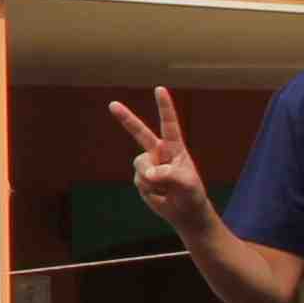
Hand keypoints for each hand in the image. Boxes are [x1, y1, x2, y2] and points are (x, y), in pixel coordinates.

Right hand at [109, 86, 211, 231]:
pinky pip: (138, 180)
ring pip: (140, 165)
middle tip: (112, 104)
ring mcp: (149, 165)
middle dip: (126, 118)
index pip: (169, 124)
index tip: (160, 89)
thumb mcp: (186, 183)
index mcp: (174, 148)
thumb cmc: (191, 194)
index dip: (164, 107)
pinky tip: (159, 194)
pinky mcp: (141, 178)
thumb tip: (147, 172)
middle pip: (140, 133)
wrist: (184, 213)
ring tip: (165, 189)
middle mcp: (159, 153)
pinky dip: (149, 190)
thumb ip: (168, 174)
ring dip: (151, 180)